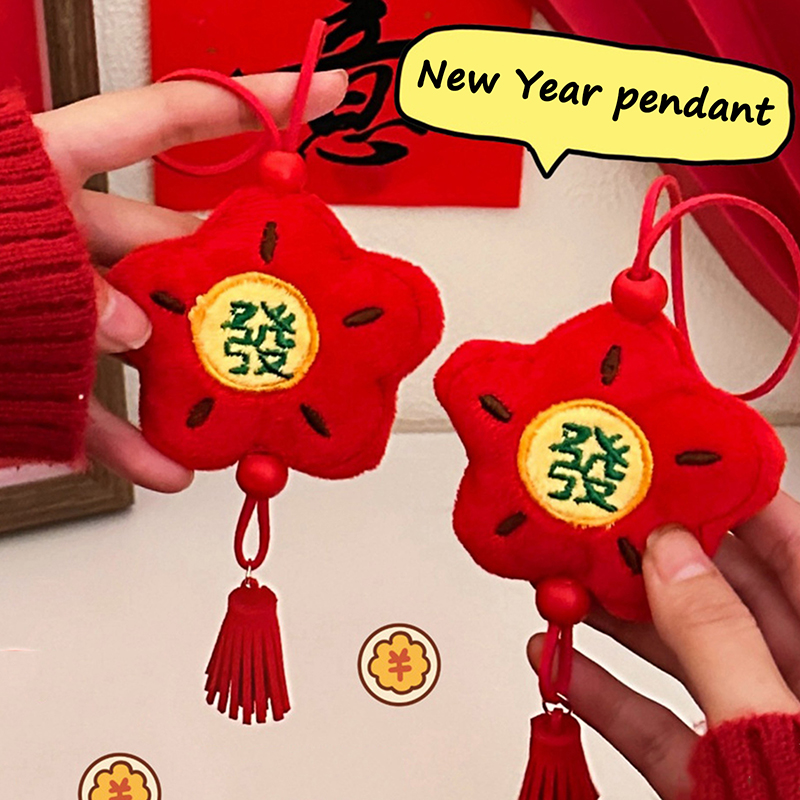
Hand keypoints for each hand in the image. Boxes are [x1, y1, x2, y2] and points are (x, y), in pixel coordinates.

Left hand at [32, 70, 347, 492]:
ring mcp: (58, 302)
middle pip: (177, 244)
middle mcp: (63, 234)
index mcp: (44, 171)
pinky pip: (92, 405)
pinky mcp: (35, 364)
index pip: (167, 120)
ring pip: (150, 335)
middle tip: (293, 297)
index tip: (323, 92)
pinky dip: (128, 439)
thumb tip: (131, 328)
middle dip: (240, 270)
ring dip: (195, 373)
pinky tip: (166, 468)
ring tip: (242, 401)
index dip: (248, 101)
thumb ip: (57, 290)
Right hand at [528, 491, 799, 798]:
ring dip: (616, 617)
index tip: (670, 464)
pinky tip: (563, 664)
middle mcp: (791, 678)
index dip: (728, 496)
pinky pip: (653, 720)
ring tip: (567, 580)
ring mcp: (749, 724)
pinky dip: (604, 692)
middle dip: (651, 554)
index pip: (784, 545)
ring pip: (676, 650)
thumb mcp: (776, 723)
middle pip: (715, 592)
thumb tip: (669, 558)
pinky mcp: (709, 774)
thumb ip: (720, 641)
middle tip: (601, 519)